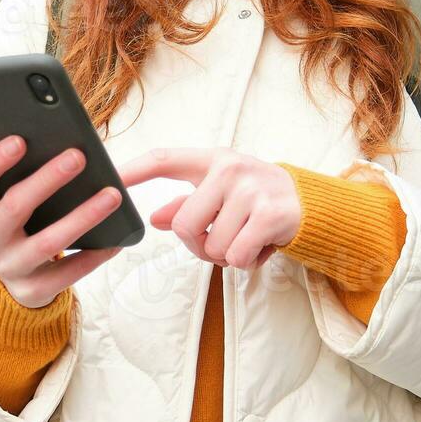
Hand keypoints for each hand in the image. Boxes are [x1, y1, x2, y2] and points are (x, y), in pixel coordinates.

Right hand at [0, 135, 124, 308]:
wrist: (18, 277)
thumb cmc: (22, 222)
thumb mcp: (10, 200)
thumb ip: (25, 175)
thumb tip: (68, 146)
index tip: (20, 139)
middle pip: (14, 206)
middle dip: (48, 179)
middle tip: (78, 156)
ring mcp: (9, 267)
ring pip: (46, 242)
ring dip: (82, 217)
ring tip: (113, 195)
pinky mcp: (32, 291)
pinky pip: (67, 273)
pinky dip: (94, 256)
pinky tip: (116, 240)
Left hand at [115, 148, 301, 269]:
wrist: (311, 203)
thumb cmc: (257, 198)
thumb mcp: (221, 193)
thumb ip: (188, 205)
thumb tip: (154, 219)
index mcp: (212, 160)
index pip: (165, 159)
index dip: (134, 169)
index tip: (110, 178)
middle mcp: (230, 169)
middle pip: (184, 225)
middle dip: (198, 246)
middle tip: (221, 241)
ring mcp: (251, 190)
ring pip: (213, 246)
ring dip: (227, 256)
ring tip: (247, 239)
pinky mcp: (270, 213)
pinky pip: (237, 256)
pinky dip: (247, 262)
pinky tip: (261, 246)